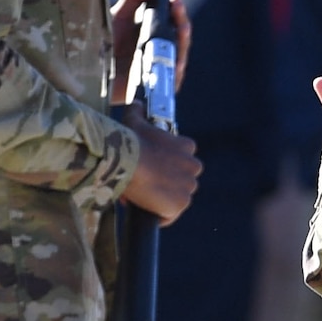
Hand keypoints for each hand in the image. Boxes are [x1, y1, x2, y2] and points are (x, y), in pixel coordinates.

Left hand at [109, 0, 191, 102]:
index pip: (175, 21)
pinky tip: (173, 54)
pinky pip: (173, 76)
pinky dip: (174, 65)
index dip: (177, 10)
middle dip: (181, 20)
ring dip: (181, 39)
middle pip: (181, 37)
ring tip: (179, 25)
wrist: (89, 76)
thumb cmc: (104, 45)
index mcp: (156, 34)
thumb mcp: (119, 15)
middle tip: (176, 3)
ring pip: (180, 55)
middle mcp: (162, 52)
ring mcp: (162, 70)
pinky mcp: (159, 87)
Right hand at [118, 102, 201, 224]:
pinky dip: (160, 216)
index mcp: (187, 146)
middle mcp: (193, 167)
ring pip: (177, 198)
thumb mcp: (135, 121)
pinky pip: (170, 215)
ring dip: (163, 200)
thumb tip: (137, 103)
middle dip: (167, 184)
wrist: (128, 163)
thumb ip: (138, 112)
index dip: (167, 166)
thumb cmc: (131, 141)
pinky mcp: (180, 204)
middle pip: (183, 180)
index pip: (183, 159)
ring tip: (142, 198)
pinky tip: (147, 212)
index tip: (152, 168)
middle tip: (145, 185)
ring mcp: (188, 187)